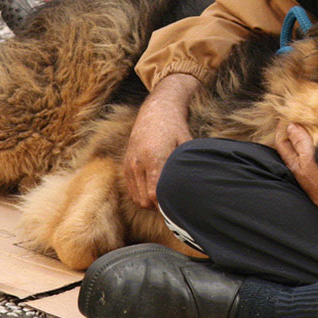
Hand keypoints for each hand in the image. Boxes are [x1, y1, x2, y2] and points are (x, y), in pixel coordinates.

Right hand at [123, 74, 200, 207]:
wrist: (156, 110)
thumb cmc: (175, 127)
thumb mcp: (185, 145)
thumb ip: (184, 167)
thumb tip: (192, 190)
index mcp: (154, 158)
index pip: (155, 195)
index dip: (165, 206)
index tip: (177, 207)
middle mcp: (138, 163)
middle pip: (144, 200)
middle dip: (158, 207)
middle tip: (173, 205)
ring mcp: (129, 164)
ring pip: (136, 198)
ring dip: (148, 202)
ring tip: (164, 198)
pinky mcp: (125, 164)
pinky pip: (130, 189)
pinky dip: (140, 194)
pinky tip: (154, 191)